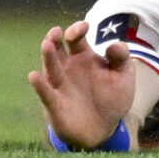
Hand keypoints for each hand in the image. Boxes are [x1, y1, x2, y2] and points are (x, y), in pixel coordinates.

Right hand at [28, 20, 136, 148]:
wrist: (104, 129)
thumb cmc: (112, 98)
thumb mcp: (124, 76)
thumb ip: (122, 58)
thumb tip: (114, 44)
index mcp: (85, 57)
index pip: (76, 38)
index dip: (77, 29)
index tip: (84, 28)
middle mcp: (68, 68)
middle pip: (58, 49)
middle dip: (55, 39)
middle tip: (56, 32)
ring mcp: (60, 86)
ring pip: (51, 68)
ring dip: (48, 57)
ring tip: (46, 44)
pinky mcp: (55, 104)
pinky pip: (46, 93)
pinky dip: (40, 85)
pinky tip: (34, 75)